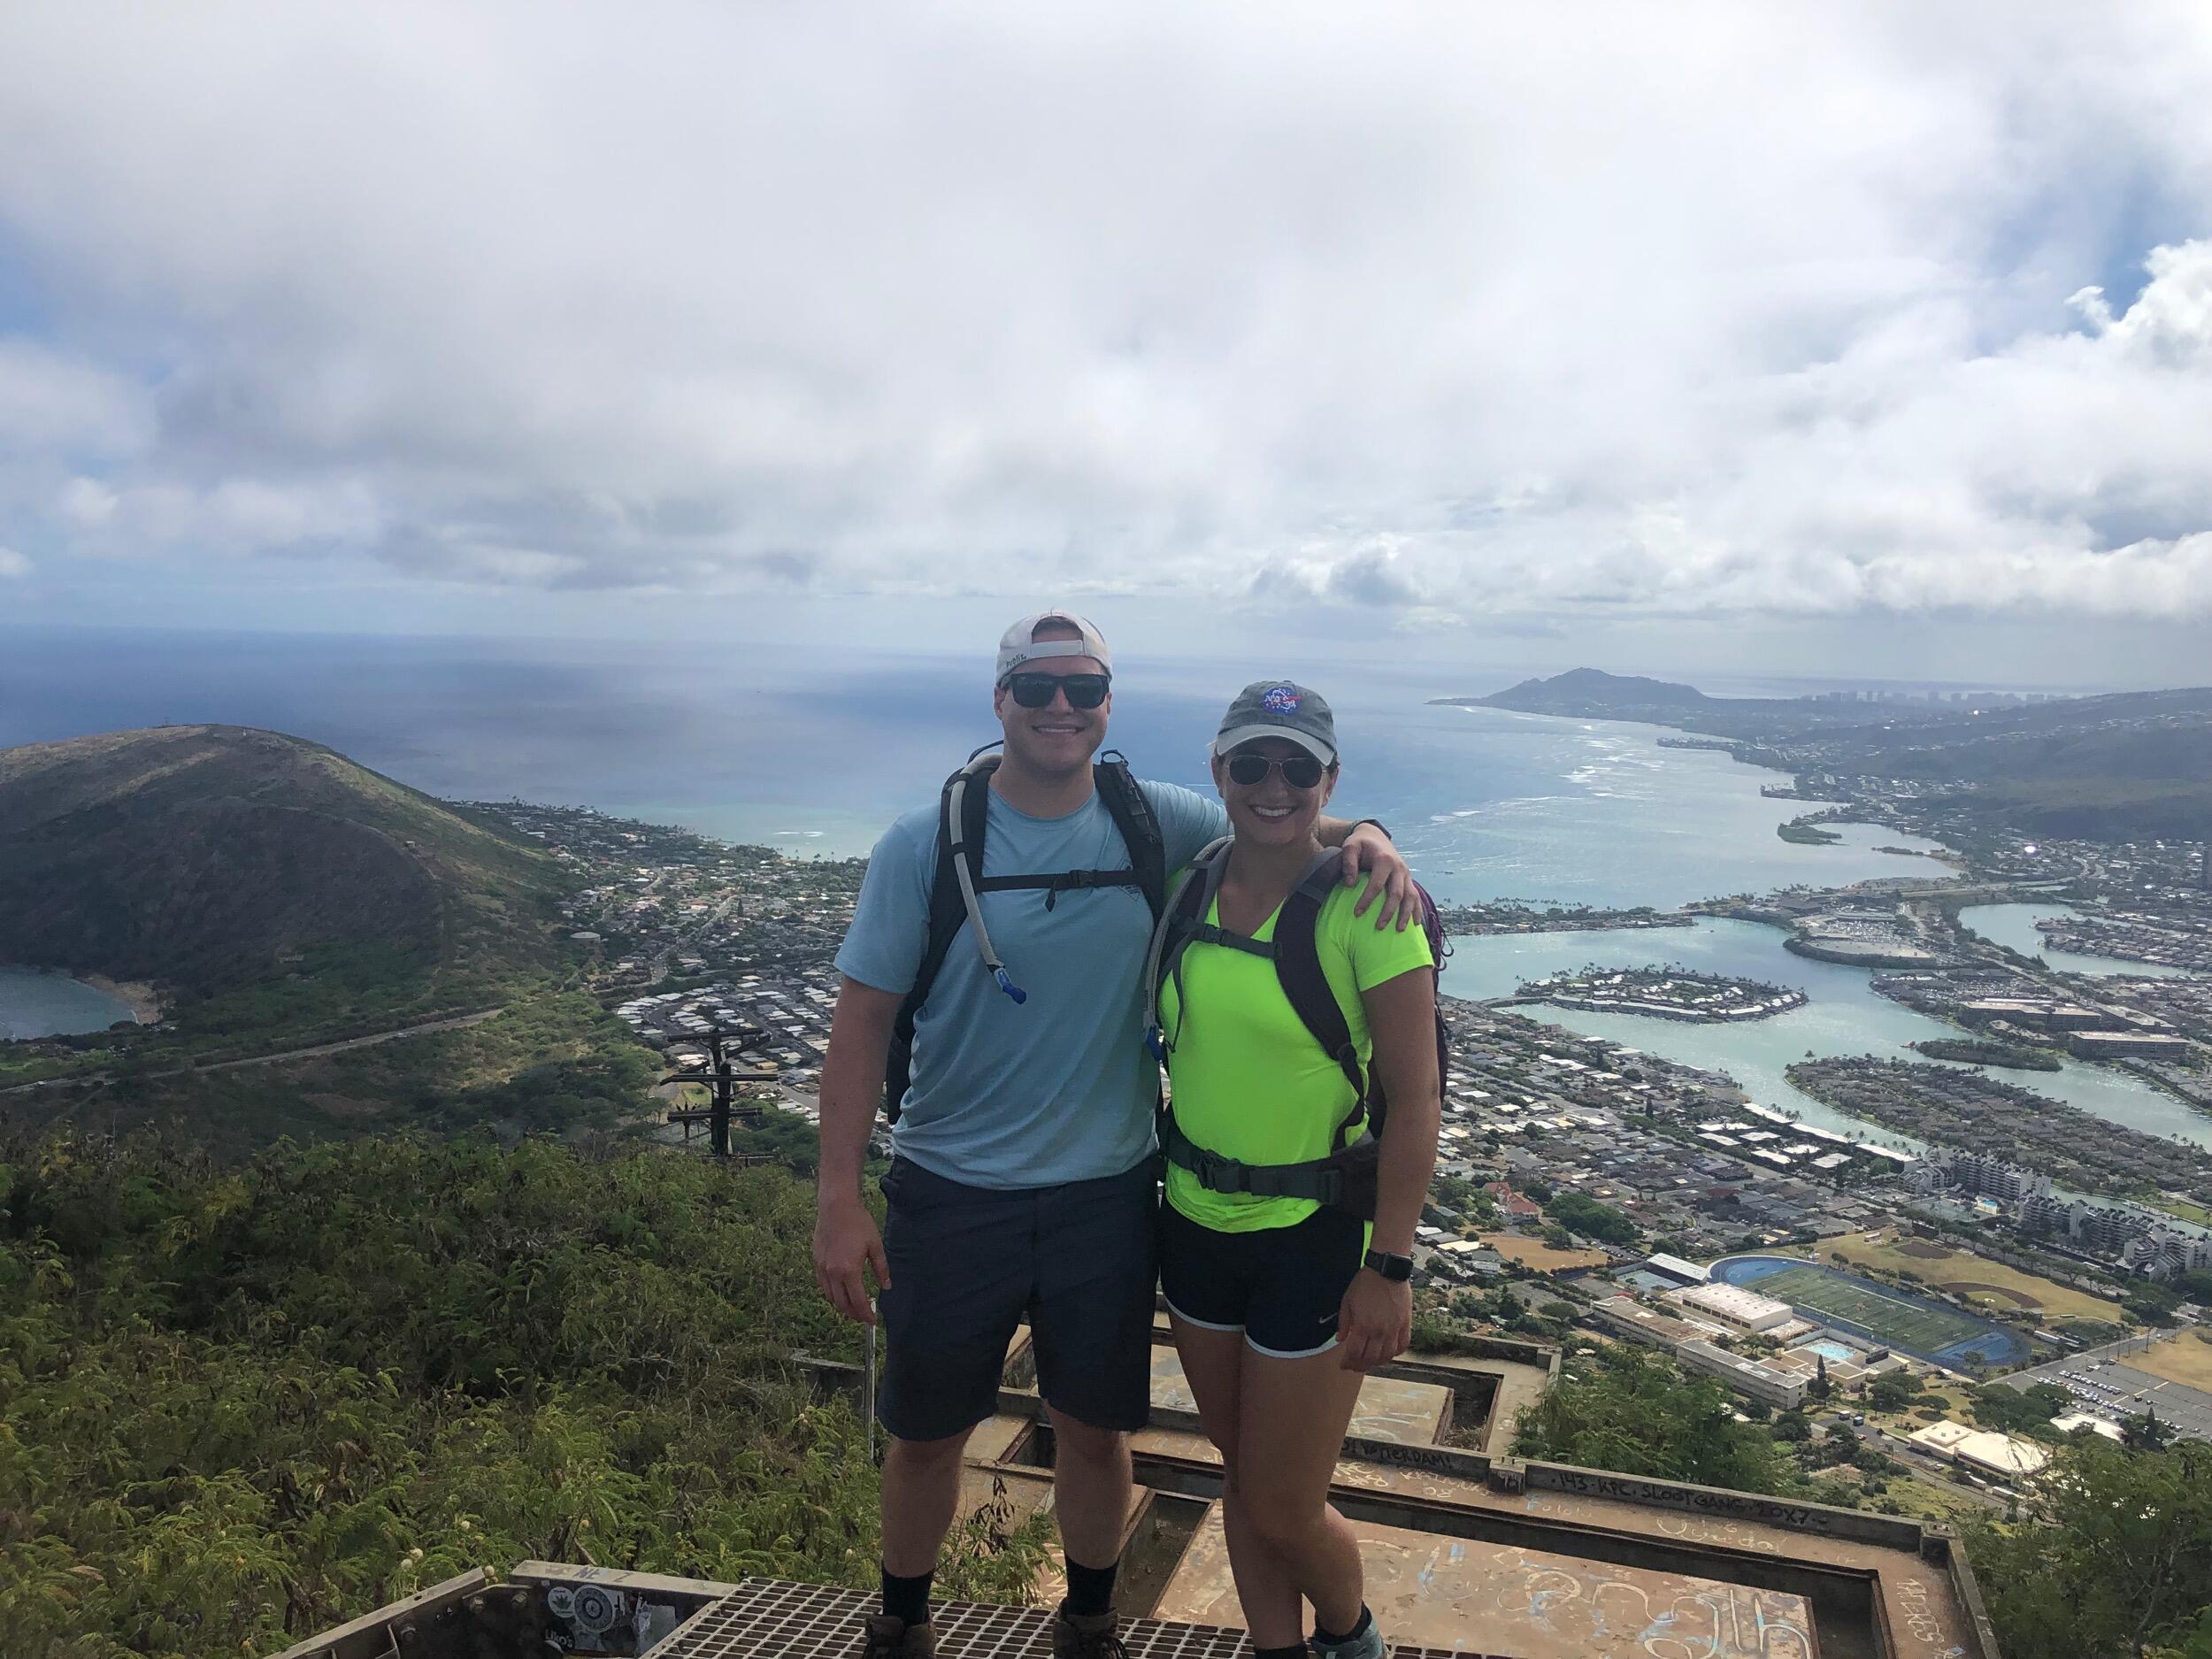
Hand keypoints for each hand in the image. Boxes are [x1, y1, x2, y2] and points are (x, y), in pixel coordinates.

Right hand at [813, 1194, 889, 1324]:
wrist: (836, 1206)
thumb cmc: (858, 1223)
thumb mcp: (875, 1246)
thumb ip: (881, 1269)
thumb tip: (886, 1286)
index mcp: (849, 1271)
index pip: (858, 1302)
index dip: (866, 1315)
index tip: (873, 1320)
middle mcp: (833, 1273)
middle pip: (842, 1304)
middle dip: (854, 1314)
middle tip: (864, 1316)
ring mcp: (822, 1268)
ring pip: (830, 1297)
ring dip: (842, 1305)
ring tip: (854, 1306)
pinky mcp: (816, 1262)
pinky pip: (823, 1285)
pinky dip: (832, 1293)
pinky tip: (840, 1291)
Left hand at [1336, 1268, 1411, 1370]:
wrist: (1387, 1270)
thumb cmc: (1366, 1283)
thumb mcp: (1347, 1300)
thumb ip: (1344, 1322)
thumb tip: (1340, 1339)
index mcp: (1363, 1325)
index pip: (1355, 1353)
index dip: (1348, 1362)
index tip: (1344, 1365)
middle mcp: (1379, 1331)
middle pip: (1370, 1358)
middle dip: (1360, 1365)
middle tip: (1355, 1366)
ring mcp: (1394, 1329)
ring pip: (1387, 1356)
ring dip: (1377, 1362)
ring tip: (1370, 1361)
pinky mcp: (1406, 1324)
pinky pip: (1402, 1346)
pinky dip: (1395, 1353)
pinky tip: (1388, 1353)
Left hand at [1340, 823, 1417, 930]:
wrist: (1374, 835)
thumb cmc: (1360, 843)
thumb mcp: (1350, 847)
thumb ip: (1349, 863)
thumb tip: (1350, 884)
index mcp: (1385, 860)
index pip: (1376, 884)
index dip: (1367, 900)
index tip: (1356, 913)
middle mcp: (1399, 867)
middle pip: (1396, 893)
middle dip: (1388, 912)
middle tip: (1378, 927)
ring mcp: (1406, 874)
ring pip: (1410, 896)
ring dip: (1406, 914)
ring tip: (1400, 930)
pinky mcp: (1408, 878)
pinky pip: (1416, 896)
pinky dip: (1417, 909)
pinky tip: (1415, 924)